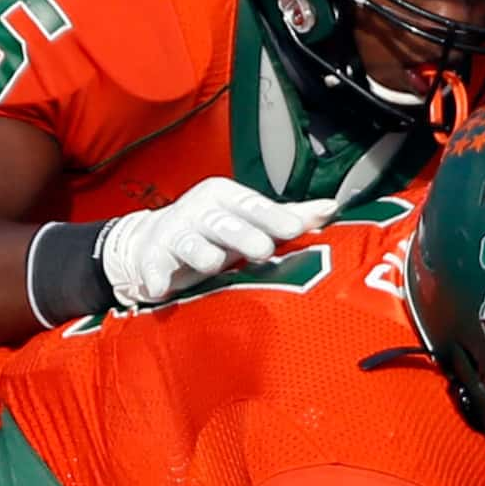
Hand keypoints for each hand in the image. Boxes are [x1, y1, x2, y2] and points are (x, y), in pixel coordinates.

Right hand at [97, 179, 335, 307]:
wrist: (155, 240)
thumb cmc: (216, 231)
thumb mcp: (250, 221)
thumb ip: (288, 217)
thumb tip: (332, 208)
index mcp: (227, 197)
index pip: (255, 205)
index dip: (274, 217)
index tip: (296, 227)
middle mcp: (201, 209)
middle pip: (225, 223)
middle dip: (243, 235)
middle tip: (263, 249)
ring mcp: (175, 231)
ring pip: (190, 242)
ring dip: (201, 253)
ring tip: (211, 263)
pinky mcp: (152, 256)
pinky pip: (154, 266)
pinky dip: (156, 276)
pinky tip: (159, 288)